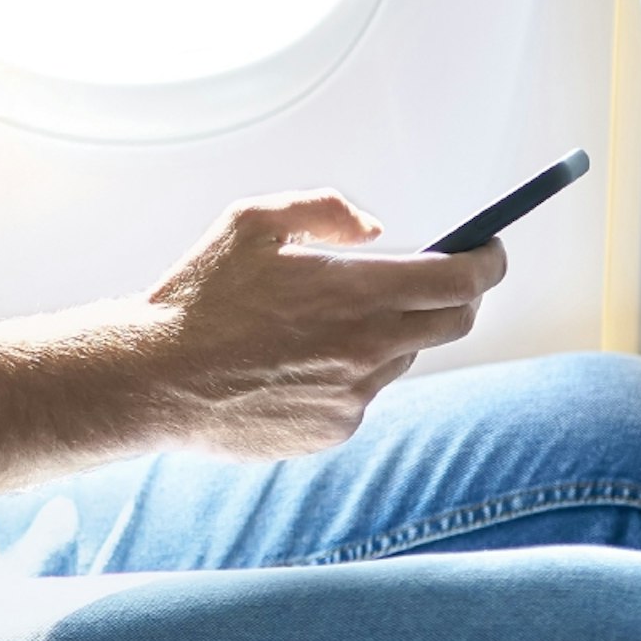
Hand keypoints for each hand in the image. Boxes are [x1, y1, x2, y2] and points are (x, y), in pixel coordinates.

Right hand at [134, 193, 502, 457]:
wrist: (154, 379)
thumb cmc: (197, 297)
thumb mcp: (251, 221)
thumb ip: (325, 210)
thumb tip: (374, 230)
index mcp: (357, 291)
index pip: (463, 279)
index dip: (487, 261)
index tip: (486, 251)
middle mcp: (368, 347)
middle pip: (454, 321)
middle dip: (458, 295)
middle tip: (437, 280)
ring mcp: (354, 395)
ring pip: (402, 357)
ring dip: (389, 334)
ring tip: (324, 325)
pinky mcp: (334, 430)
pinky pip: (362, 395)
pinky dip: (347, 374)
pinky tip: (293, 365)